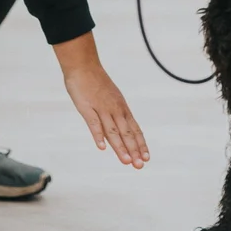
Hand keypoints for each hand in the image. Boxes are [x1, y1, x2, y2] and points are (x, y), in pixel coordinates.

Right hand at [54, 33, 149, 168]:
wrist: (83, 65)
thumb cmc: (96, 83)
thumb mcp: (110, 99)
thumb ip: (113, 117)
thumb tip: (114, 136)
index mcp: (121, 107)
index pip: (134, 128)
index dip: (140, 143)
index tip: (147, 157)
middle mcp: (115, 109)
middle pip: (126, 132)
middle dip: (134, 150)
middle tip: (141, 165)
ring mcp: (101, 108)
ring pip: (113, 131)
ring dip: (120, 147)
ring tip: (127, 161)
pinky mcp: (87, 107)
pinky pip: (93, 123)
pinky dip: (98, 135)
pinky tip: (102, 147)